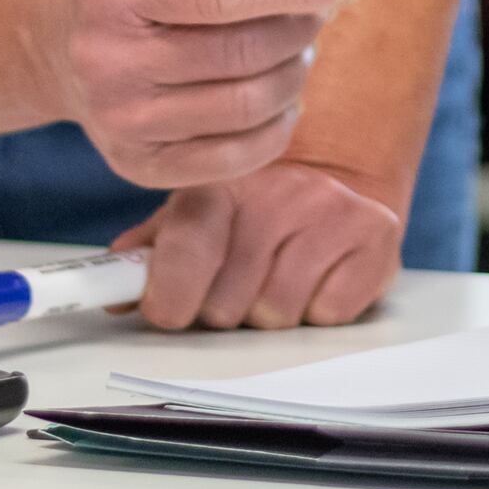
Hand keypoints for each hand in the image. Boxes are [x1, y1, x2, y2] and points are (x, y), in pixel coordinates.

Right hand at [31, 0, 359, 187]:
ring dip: (294, 73)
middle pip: (243, 53)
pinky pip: (237, 158)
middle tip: (315, 11)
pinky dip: (278, 126)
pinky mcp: (139, 166)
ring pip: (248, 106)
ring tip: (296, 49)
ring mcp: (121, 121)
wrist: (53, 41)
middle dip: (302, 27)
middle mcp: (109, 61)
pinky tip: (279, 96)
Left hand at [122, 156, 405, 329]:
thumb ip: (153, 251)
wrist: (339, 175)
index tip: (168, 311)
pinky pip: (329, 313)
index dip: (170, 294)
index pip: (187, 244)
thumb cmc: (255, 209)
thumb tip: (112, 293)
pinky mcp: (376, 237)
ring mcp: (331, 210)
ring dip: (271, 314)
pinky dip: (320, 311)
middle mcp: (278, 190)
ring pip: (278, 313)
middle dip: (225, 310)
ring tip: (277, 279)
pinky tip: (317, 278)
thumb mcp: (197, 213)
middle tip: (236, 287)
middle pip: (228, 303)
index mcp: (222, 183)